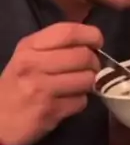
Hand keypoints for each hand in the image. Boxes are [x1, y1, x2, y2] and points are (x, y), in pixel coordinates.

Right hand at [0, 22, 102, 144]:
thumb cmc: (17, 83)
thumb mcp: (27, 56)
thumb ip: (55, 45)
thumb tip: (91, 42)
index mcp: (29, 47)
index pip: (68, 32)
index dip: (90, 34)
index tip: (97, 41)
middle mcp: (34, 65)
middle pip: (82, 56)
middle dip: (94, 62)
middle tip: (91, 68)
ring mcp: (41, 89)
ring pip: (86, 79)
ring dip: (89, 83)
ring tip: (79, 85)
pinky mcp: (49, 112)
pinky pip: (81, 102)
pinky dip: (79, 102)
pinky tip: (67, 101)